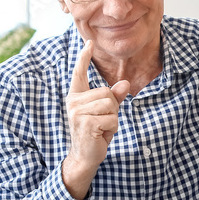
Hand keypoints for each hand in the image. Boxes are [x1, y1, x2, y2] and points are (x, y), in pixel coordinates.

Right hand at [62, 41, 129, 199]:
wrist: (85, 156)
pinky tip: (102, 135)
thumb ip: (114, 97)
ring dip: (113, 119)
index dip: (84, 58)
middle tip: (103, 122)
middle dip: (112, 108)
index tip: (89, 42)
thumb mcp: (106, 113)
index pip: (79, 73)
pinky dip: (113, 128)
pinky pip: (112, 118)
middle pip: (107, 93)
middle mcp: (74, 102)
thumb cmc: (95, 133)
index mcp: (76, 96)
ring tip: (102, 128)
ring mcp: (78, 112)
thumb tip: (125, 84)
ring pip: (110, 104)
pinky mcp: (86, 123)